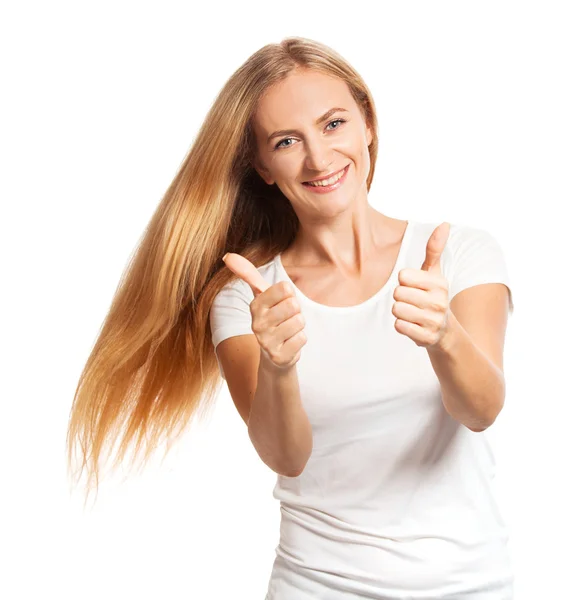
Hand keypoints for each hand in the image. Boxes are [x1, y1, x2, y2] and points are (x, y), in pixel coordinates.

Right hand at [222, 253, 307, 368]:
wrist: (274, 355)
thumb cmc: (271, 318)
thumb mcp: (261, 295)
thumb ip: (247, 274)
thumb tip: (227, 255)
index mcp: (255, 306)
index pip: (285, 288)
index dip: (289, 295)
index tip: (280, 303)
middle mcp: (257, 324)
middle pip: (294, 305)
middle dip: (295, 311)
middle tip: (285, 319)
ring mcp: (267, 342)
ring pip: (299, 321)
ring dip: (298, 326)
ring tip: (287, 331)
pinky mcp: (279, 356)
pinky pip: (302, 338)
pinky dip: (300, 340)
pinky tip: (289, 343)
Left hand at [392, 222, 451, 349]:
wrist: (445, 331)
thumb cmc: (433, 295)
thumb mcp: (434, 272)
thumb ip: (434, 249)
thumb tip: (444, 223)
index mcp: (439, 283)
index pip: (402, 276)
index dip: (404, 282)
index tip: (414, 287)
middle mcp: (439, 302)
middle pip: (397, 293)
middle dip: (400, 297)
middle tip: (413, 302)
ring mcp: (434, 321)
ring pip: (397, 309)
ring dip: (400, 312)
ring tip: (413, 313)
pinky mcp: (426, 337)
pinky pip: (399, 326)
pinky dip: (402, 326)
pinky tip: (413, 325)